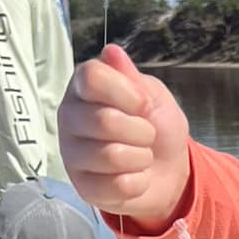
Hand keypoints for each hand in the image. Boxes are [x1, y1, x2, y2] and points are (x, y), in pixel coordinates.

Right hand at [59, 43, 190, 225]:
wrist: (169, 170)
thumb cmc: (158, 126)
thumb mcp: (154, 96)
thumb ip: (132, 78)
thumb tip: (111, 52)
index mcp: (83, 88)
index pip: (91, 77)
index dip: (125, 92)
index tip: (142, 104)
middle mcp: (69, 117)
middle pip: (103, 120)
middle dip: (140, 131)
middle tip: (146, 135)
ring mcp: (71, 153)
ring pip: (109, 156)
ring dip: (141, 158)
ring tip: (141, 156)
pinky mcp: (82, 186)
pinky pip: (115, 186)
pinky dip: (137, 183)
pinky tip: (135, 177)